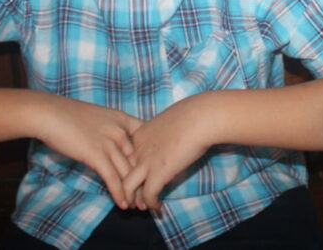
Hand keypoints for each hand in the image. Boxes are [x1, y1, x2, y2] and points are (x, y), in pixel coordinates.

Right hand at [31, 93, 143, 208]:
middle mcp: (120, 131)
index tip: (156, 170)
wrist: (49, 114)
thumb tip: (117, 145)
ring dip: (134, 192)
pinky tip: (123, 205)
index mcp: (123, 119)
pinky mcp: (96, 154)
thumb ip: (112, 130)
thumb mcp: (100, 118)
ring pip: (128, 172)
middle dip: (146, 179)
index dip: (152, 156)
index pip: (148, 139)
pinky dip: (119, 193)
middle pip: (140, 160)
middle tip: (150, 195)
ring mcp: (109, 143)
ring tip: (139, 206)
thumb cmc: (70, 116)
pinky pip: (112, 178)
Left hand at [122, 94, 215, 211]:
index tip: (135, 178)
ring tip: (139, 207)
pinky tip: (158, 207)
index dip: (128, 169)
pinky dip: (151, 204)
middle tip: (131, 198)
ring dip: (132, 200)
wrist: (200, 118)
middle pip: (122, 172)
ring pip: (127, 187)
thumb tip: (171, 138)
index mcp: (139, 135)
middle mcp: (138, 149)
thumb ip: (163, 132)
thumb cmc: (192, 114)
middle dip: (124, 187)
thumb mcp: (169, 120)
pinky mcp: (159, 173)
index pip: (125, 157)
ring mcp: (146, 162)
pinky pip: (148, 195)